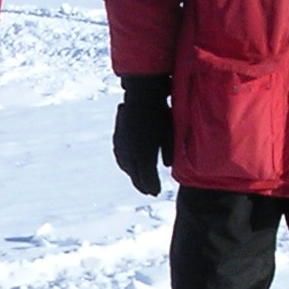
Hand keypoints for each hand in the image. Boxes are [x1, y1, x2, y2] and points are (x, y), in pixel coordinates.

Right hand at [112, 75, 173, 194]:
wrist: (142, 95)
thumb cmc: (161, 113)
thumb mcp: (170, 134)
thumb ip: (169, 152)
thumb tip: (167, 166)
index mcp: (144, 154)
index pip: (147, 177)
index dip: (151, 186)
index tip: (156, 193)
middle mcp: (131, 152)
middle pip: (135, 175)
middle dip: (142, 184)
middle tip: (149, 191)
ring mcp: (122, 145)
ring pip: (126, 166)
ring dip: (133, 174)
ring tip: (140, 181)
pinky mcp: (119, 138)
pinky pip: (120, 156)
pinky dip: (125, 163)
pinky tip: (128, 165)